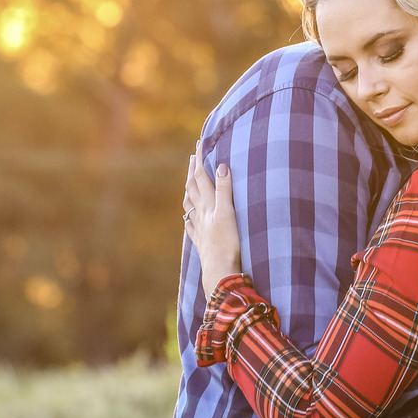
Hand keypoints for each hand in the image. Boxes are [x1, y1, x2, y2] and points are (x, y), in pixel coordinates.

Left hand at [183, 141, 241, 296]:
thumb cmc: (227, 243)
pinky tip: (188, 219)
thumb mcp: (228, 213)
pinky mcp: (202, 242)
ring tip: (188, 184)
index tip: (199, 145)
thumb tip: (221, 166)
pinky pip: (191, 227)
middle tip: (192, 158)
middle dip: (192, 172)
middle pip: (193, 189)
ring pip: (190, 206)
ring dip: (189, 192)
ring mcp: (199, 229)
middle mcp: (201, 215)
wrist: (220, 272)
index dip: (200, 161)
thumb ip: (225, 190)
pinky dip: (189, 218)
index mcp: (208, 205)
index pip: (201, 178)